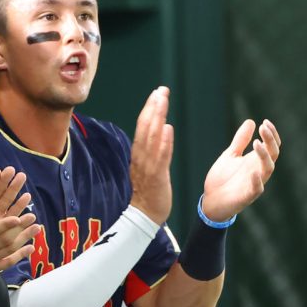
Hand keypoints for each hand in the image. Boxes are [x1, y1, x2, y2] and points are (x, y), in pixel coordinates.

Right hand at [0, 186, 38, 302]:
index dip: (4, 225)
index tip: (17, 217)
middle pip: (3, 240)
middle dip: (19, 228)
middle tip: (32, 217)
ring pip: (8, 251)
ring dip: (24, 239)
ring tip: (36, 228)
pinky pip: (7, 263)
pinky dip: (19, 256)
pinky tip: (30, 248)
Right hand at [129, 86, 173, 223]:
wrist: (143, 217)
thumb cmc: (147, 193)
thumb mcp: (147, 168)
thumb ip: (152, 150)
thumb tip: (161, 130)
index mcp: (139, 155)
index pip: (143, 127)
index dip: (149, 109)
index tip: (156, 93)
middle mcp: (141, 157)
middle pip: (146, 128)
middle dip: (153, 107)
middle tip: (161, 90)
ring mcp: (148, 167)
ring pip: (151, 138)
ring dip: (157, 118)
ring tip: (162, 101)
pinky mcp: (157, 177)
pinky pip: (160, 157)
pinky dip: (163, 142)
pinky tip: (168, 129)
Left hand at [201, 118, 280, 221]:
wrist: (211, 200)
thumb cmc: (223, 178)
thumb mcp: (230, 155)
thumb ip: (240, 140)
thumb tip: (251, 121)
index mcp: (256, 160)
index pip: (271, 145)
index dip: (271, 134)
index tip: (265, 122)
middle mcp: (259, 170)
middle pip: (273, 154)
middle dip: (270, 140)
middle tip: (263, 127)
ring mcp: (255, 183)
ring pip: (268, 168)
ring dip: (264, 155)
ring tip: (257, 143)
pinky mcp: (247, 196)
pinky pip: (257, 189)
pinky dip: (257, 181)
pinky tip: (253, 172)